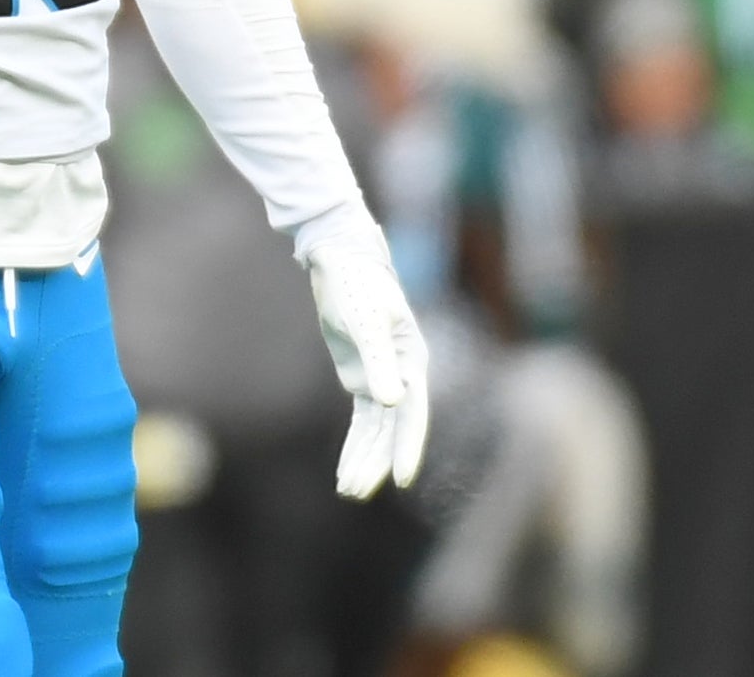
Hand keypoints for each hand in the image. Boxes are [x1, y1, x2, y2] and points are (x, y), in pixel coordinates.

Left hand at [305, 234, 430, 499]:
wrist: (340, 261)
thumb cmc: (357, 286)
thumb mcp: (364, 322)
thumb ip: (378, 361)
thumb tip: (392, 401)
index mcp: (412, 361)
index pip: (414, 413)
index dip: (408, 446)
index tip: (401, 478)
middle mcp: (402, 374)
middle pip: (393, 429)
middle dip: (376, 461)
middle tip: (356, 491)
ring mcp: (382, 378)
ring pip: (376, 430)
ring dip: (363, 458)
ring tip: (348, 490)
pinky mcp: (362, 378)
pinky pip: (362, 421)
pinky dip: (355, 444)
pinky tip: (346, 468)